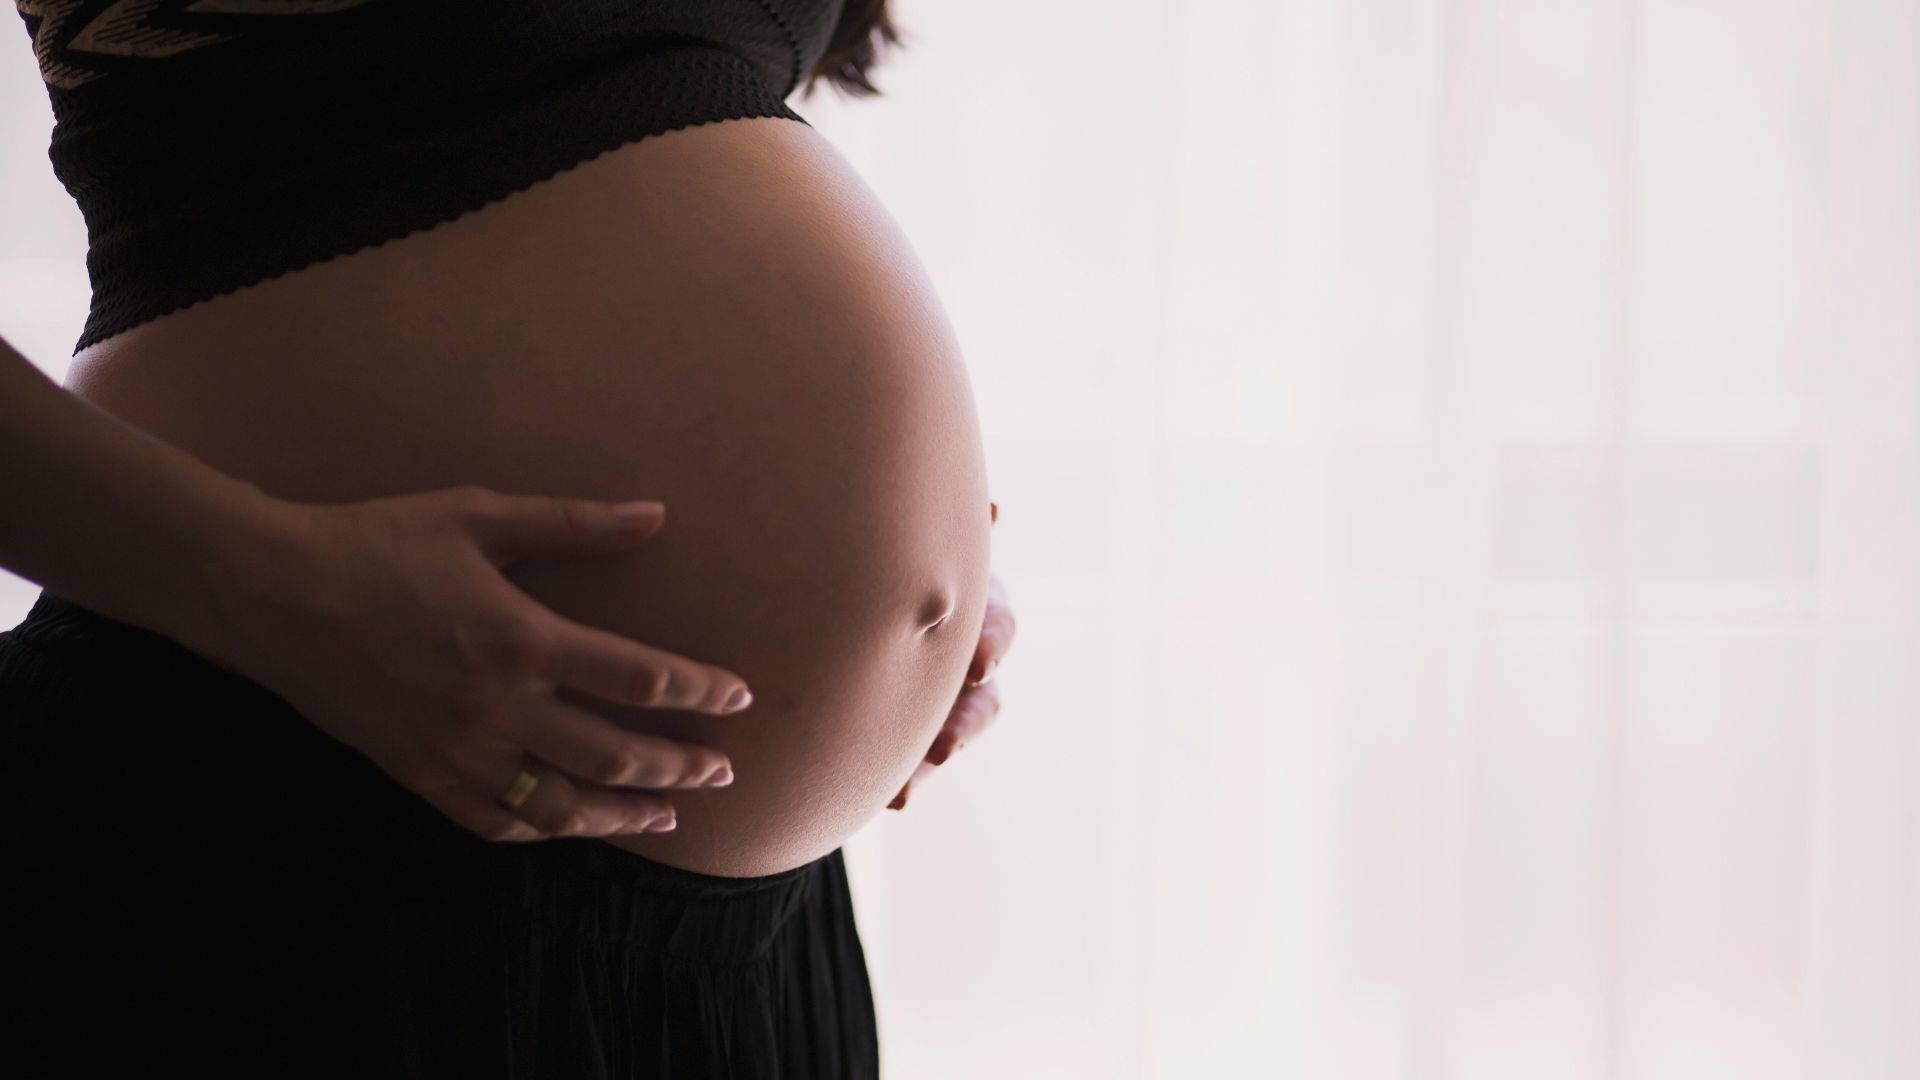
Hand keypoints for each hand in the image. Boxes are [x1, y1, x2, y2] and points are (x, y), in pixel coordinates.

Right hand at [198, 484, 751, 843]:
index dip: (700, 692)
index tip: (739, 697)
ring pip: (561, 805)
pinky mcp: (417, 774)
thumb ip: (574, 522)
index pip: (640, 679)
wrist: (270, 593)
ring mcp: (456, 750)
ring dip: (624, 813)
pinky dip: (541, 830)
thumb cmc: (377, 541)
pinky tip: (570, 826)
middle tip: (724, 772)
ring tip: (668, 815)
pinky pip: (493, 822)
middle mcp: (496, 707)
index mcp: (521, 639)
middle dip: (680, 767)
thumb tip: (656, 514)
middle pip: (615, 755)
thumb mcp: (479, 515)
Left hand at [888, 500, 1013, 810]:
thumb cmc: (886, 543)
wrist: (846, 587)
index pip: (995, 621)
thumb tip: (994, 511)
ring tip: (907, 789)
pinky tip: (894, 799)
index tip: (977, 665)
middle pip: (981, 695)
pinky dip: (906, 780)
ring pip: (953, 734)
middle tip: (944, 746)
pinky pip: (915, 760)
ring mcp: (945, 693)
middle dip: (964, 721)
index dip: (991, 643)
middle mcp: (967, 649)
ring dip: (933, 760)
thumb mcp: (909, 535)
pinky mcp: (915, 727)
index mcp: (971, 598)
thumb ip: (938, 531)